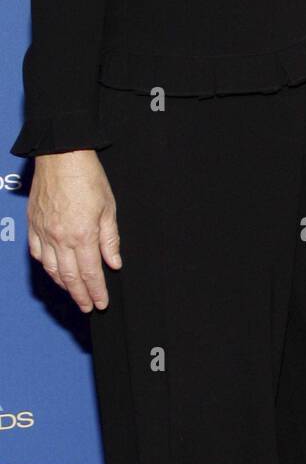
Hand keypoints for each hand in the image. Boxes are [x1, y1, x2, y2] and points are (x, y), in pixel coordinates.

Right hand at [26, 151, 120, 311]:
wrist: (62, 156)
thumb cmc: (88, 177)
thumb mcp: (108, 207)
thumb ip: (110, 239)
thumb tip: (114, 263)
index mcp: (82, 235)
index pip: (90, 273)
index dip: (96, 291)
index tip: (101, 303)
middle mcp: (60, 238)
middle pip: (70, 277)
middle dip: (80, 295)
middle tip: (87, 307)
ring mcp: (44, 232)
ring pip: (52, 269)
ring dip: (63, 285)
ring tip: (73, 293)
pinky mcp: (34, 225)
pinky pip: (38, 254)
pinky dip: (47, 267)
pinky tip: (53, 271)